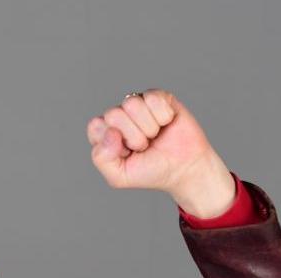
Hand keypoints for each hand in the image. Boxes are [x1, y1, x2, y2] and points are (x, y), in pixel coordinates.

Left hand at [85, 88, 235, 216]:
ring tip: (155, 136)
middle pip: (113, 114)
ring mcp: (139, 105)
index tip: (127, 153)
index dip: (113, 142)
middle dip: (133, 137)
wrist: (185, 169)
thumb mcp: (119, 176)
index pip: (96, 126)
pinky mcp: (159, 97)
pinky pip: (153, 98)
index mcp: (105, 133)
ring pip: (132, 104)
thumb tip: (111, 131)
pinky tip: (166, 124)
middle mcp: (120, 116)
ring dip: (148, 127)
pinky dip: (162, 116)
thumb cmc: (152, 172)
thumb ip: (101, 158)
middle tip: (145, 146)